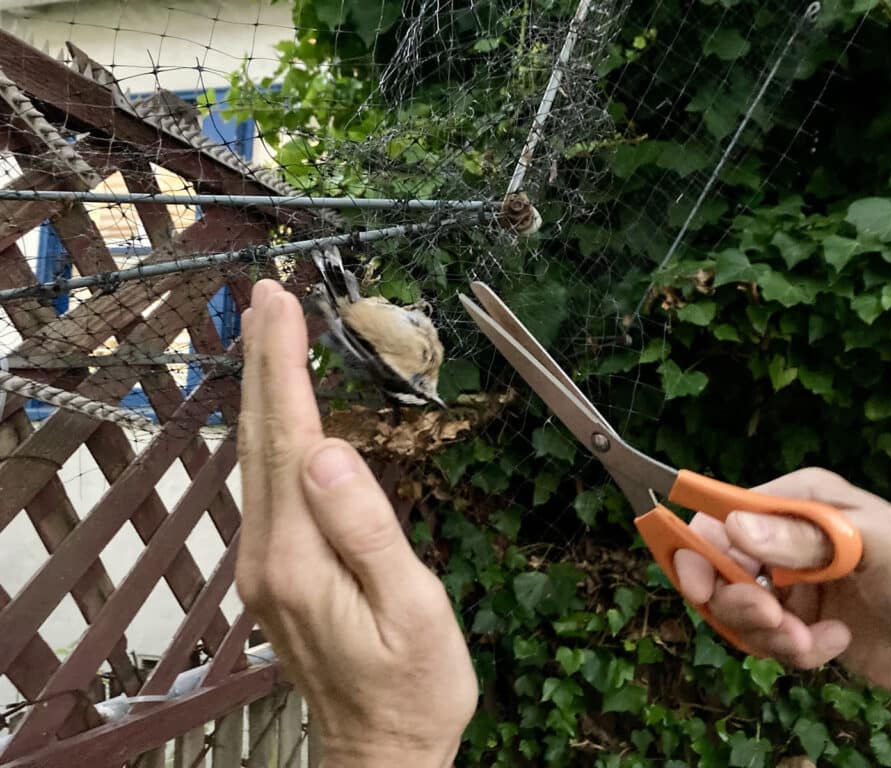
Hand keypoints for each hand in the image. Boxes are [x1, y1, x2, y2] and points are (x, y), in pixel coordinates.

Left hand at [235, 279, 476, 766]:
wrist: (381, 750)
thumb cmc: (412, 686)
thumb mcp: (410, 609)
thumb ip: (367, 529)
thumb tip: (328, 451)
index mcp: (300, 556)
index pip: (288, 438)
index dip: (283, 367)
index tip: (281, 307)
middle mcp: (267, 555)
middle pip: (260, 438)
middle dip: (264, 362)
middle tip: (269, 298)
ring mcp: (264, 564)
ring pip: (256, 458)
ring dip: (263, 391)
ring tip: (270, 336)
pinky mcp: (274, 571)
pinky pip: (265, 483)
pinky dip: (270, 431)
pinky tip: (279, 413)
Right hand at [674, 467, 890, 736]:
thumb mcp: (875, 546)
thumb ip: (804, 537)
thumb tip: (735, 526)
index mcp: (799, 500)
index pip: (723, 513)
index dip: (700, 547)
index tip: (702, 587)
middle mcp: (785, 537)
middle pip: (719, 566)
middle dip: (739, 601)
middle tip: (774, 621)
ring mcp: (789, 582)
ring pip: (736, 609)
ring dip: (768, 633)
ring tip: (809, 640)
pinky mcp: (796, 622)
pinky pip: (766, 640)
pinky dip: (794, 650)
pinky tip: (833, 643)